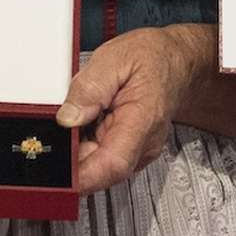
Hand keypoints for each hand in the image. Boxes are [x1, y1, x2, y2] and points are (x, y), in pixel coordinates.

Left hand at [60, 26, 209, 192]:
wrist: (176, 59)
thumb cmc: (152, 57)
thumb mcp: (114, 59)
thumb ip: (89, 88)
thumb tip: (67, 118)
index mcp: (143, 120)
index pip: (113, 164)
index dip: (83, 177)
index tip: (59, 177)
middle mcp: (144, 143)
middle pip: (100, 168)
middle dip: (72, 153)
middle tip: (62, 125)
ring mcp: (139, 149)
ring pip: (98, 163)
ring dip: (80, 145)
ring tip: (84, 110)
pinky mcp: (131, 149)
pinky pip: (102, 155)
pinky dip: (88, 140)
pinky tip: (91, 118)